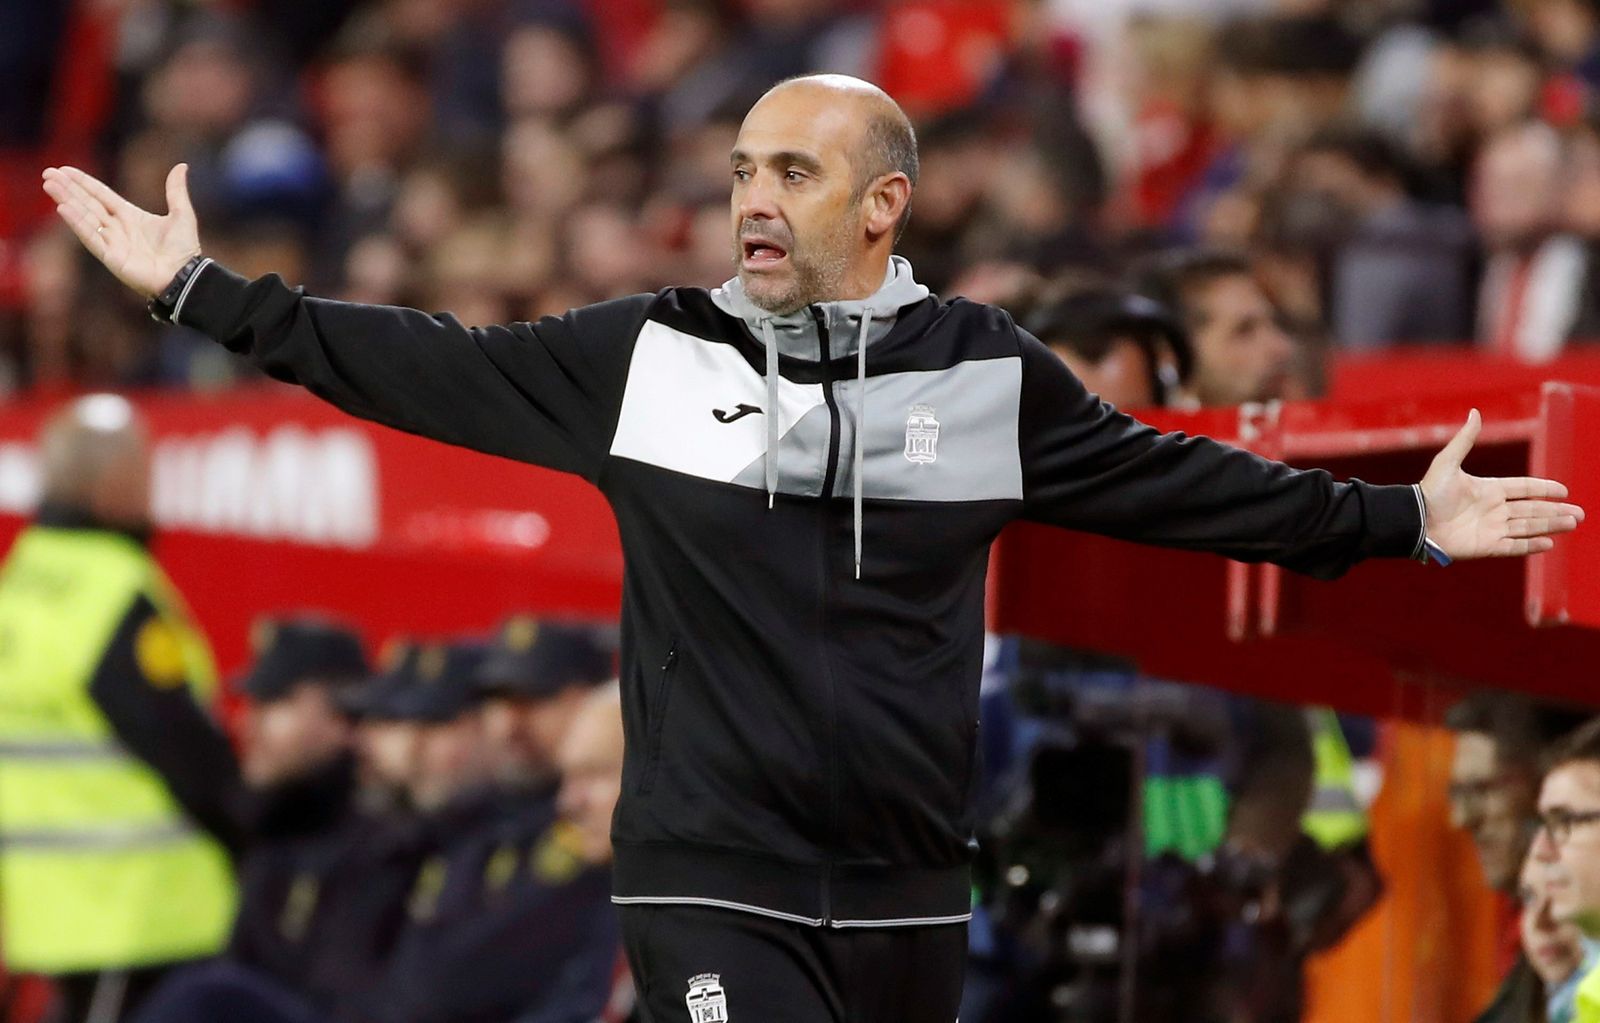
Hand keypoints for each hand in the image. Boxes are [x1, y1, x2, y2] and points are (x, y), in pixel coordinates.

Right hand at [41, 164, 200, 296]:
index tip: (65, 170)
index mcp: (130, 216)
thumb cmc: (184, 250)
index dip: (83, 183)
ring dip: (67, 201)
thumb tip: (182, 166)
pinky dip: (77, 223)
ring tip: (50, 185)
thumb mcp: (182, 214)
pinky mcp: (111, 257)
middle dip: (68, 189)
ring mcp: (112, 242)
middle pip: (87, 203)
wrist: (186, 276)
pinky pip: (91, 237)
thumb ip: (176, 191)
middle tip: (48, 173)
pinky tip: (63, 208)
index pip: (101, 195)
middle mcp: (117, 228)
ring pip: (85, 217)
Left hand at [1420, 409, 1583, 559]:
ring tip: (1572, 523)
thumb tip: (1475, 411)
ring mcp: (1491, 529)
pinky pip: (1513, 546)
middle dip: (1556, 511)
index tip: (1564, 491)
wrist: (1414, 521)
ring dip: (1551, 525)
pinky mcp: (1486, 547)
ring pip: (1528, 527)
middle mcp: (1493, 510)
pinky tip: (1549, 542)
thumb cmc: (1428, 492)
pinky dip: (1531, 545)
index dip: (1543, 489)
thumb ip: (1465, 439)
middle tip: (1580, 514)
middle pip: (1532, 510)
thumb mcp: (1447, 462)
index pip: (1523, 488)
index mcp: (1488, 490)